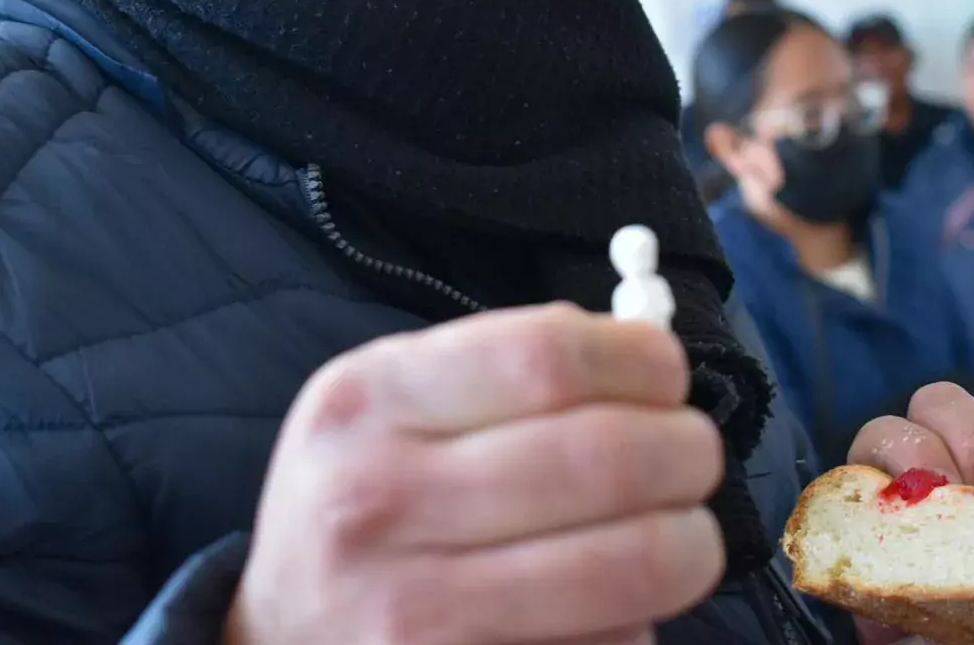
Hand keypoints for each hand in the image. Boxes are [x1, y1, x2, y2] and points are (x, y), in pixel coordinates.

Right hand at [224, 303, 724, 644]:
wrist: (278, 635)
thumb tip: (647, 356)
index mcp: (366, 401)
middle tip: (695, 456)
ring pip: (628, 565)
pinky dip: (637, 624)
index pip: (546, 357)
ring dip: (691, 545)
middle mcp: (376, 502)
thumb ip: (503, 367)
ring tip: (684, 533)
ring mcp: (412, 613)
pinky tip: (614, 606)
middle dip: (688, 452)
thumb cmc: (357, 502)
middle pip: (603, 458)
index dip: (640, 361)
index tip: (667, 375)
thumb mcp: (386, 406)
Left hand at [846, 382, 973, 644]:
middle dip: (973, 438)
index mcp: (895, 485)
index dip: (910, 450)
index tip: (939, 487)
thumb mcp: (906, 616)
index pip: (887, 434)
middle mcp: (951, 454)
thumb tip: (871, 622)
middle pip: (948, 403)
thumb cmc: (941, 626)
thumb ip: (893, 596)